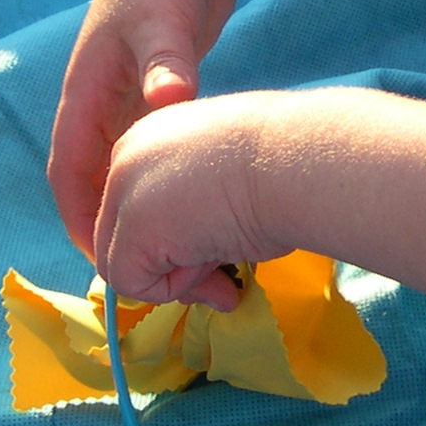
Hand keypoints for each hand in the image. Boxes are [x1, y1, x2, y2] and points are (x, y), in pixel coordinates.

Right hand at [49, 0, 236, 257]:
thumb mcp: (163, 21)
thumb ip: (166, 62)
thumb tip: (167, 102)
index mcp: (83, 92)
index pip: (67, 171)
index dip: (78, 218)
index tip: (100, 260)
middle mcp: (96, 103)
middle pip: (89, 181)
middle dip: (105, 227)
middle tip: (141, 271)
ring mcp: (122, 101)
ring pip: (116, 172)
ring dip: (131, 209)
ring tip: (166, 253)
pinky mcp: (150, 97)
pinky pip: (143, 155)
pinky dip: (155, 184)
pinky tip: (190, 209)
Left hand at [93, 93, 292, 308]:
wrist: (302, 158)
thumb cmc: (289, 164)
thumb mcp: (231, 182)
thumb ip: (197, 214)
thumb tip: (192, 264)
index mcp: (156, 137)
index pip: (142, 211)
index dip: (178, 246)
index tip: (222, 255)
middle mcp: (129, 154)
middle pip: (123, 238)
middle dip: (172, 269)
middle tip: (223, 279)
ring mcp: (123, 188)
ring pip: (124, 264)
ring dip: (177, 277)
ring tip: (223, 257)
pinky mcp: (130, 225)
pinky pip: (131, 282)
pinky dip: (173, 288)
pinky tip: (211, 256)